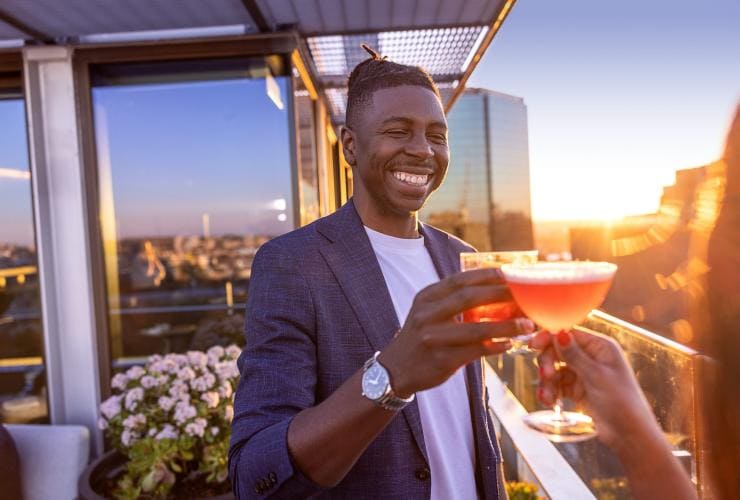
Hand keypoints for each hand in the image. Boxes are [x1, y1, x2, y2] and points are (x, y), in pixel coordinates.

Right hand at [379, 268, 535, 397]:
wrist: (396, 369)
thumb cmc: (422, 337)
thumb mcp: (429, 312)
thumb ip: (453, 300)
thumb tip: (494, 288)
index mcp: (427, 297)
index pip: (460, 279)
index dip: (487, 275)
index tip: (510, 273)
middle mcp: (427, 314)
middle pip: (469, 298)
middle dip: (501, 294)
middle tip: (526, 295)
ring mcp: (433, 338)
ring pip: (476, 328)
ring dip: (506, 326)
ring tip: (527, 324)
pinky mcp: (442, 359)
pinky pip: (476, 351)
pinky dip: (496, 346)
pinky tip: (510, 344)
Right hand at [531, 329, 662, 451]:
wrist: (629, 435)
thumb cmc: (622, 402)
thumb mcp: (596, 376)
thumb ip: (574, 355)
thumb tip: (558, 333)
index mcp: (600, 347)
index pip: (569, 334)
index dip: (549, 338)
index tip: (533, 345)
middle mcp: (591, 357)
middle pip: (558, 351)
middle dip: (548, 363)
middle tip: (546, 376)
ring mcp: (584, 373)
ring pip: (555, 369)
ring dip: (548, 382)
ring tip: (548, 398)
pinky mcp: (578, 390)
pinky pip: (557, 385)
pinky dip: (551, 392)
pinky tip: (549, 401)